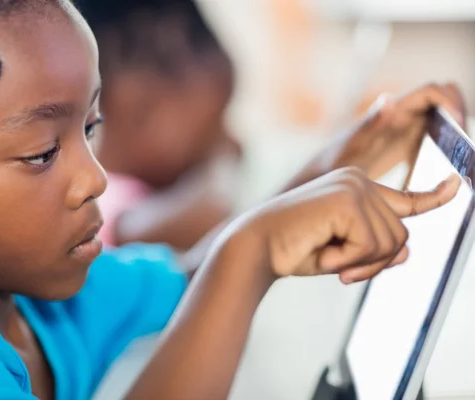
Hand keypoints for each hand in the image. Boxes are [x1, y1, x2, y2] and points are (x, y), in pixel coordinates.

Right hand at [233, 167, 459, 283]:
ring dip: (360, 264)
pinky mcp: (348, 200)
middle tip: (341, 271)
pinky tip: (323, 252)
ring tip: (327, 260)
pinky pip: (372, 245)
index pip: (404, 198)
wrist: (256, 246)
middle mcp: (357, 180)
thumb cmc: (292, 248)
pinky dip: (348, 260)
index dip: (433, 197)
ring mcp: (354, 186)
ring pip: (392, 243)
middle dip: (373, 263)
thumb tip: (408, 253)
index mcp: (354, 188)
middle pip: (400, 235)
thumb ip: (374, 249)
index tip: (456, 186)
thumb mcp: (341, 252)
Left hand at [327, 83, 466, 179]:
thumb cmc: (334, 161)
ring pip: (442, 115)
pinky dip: (447, 143)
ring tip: (460, 153)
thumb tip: (388, 100)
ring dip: (454, 127)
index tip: (457, 124)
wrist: (323, 176)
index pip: (431, 91)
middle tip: (464, 140)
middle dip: (458, 110)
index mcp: (391, 111)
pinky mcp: (405, 144)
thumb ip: (369, 124)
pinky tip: (447, 166)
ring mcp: (404, 128)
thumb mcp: (351, 146)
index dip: (450, 102)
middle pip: (443, 98)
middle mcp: (401, 115)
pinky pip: (435, 135)